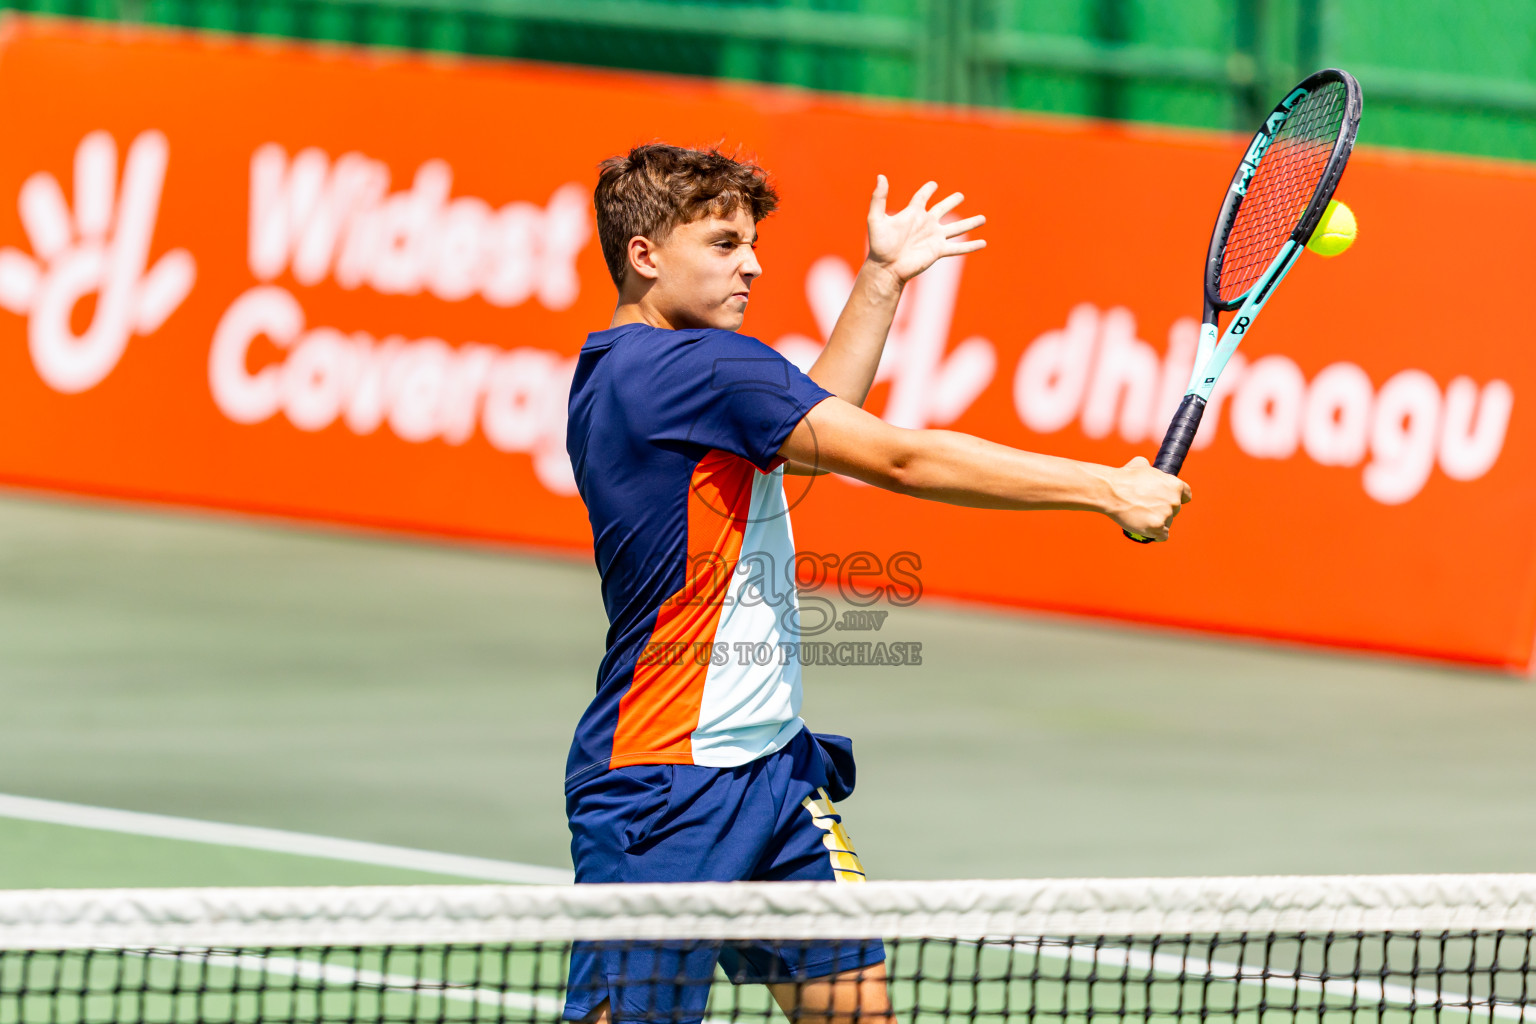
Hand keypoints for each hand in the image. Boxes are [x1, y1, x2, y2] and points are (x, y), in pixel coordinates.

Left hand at [865, 175, 985, 284]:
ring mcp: (934, 237)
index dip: (927, 190)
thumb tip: (881, 176)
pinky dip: (971, 246)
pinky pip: (958, 248)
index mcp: (913, 214)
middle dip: (951, 202)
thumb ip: (879, 198)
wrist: (887, 267)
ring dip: (970, 223)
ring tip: (983, 218)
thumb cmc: (879, 245)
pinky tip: (983, 243)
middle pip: (942, 209)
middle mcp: (926, 224)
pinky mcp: (938, 251)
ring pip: (956, 228)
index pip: (922, 197)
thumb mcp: (876, 219)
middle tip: (960, 196)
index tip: (933, 185)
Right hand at [1104, 456, 1191, 541]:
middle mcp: (1175, 500)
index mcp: (1175, 485)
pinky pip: (1162, 536)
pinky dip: (1154, 535)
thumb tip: (1146, 466)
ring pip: (1167, 524)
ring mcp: (1167, 515)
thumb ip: (1149, 468)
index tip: (1166, 502)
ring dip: (1157, 523)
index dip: (1175, 499)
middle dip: (1163, 511)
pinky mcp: (1158, 527)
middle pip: (1174, 511)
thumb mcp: (1140, 464)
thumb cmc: (1124, 477)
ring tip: (1141, 519)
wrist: (1111, 491)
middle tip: (1147, 510)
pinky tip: (1146, 531)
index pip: (1185, 496)